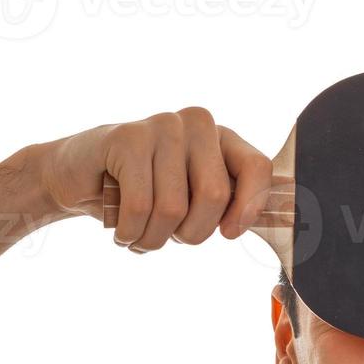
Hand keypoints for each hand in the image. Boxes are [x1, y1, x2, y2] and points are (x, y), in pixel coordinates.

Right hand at [34, 107, 272, 250]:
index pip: (258, 168)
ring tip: (138, 232)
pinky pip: (140, 207)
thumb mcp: (192, 201)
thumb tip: (285, 221)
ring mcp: (161, 126)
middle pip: (214, 196)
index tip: (228, 234)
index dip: (249, 209)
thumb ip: (231, 206)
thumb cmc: (145, 195)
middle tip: (167, 234)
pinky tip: (121, 232)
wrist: (79, 178)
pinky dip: (130, 234)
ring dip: (153, 239)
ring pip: (174, 208)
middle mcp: (197, 124)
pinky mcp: (126, 137)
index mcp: (222, 138)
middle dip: (190, 234)